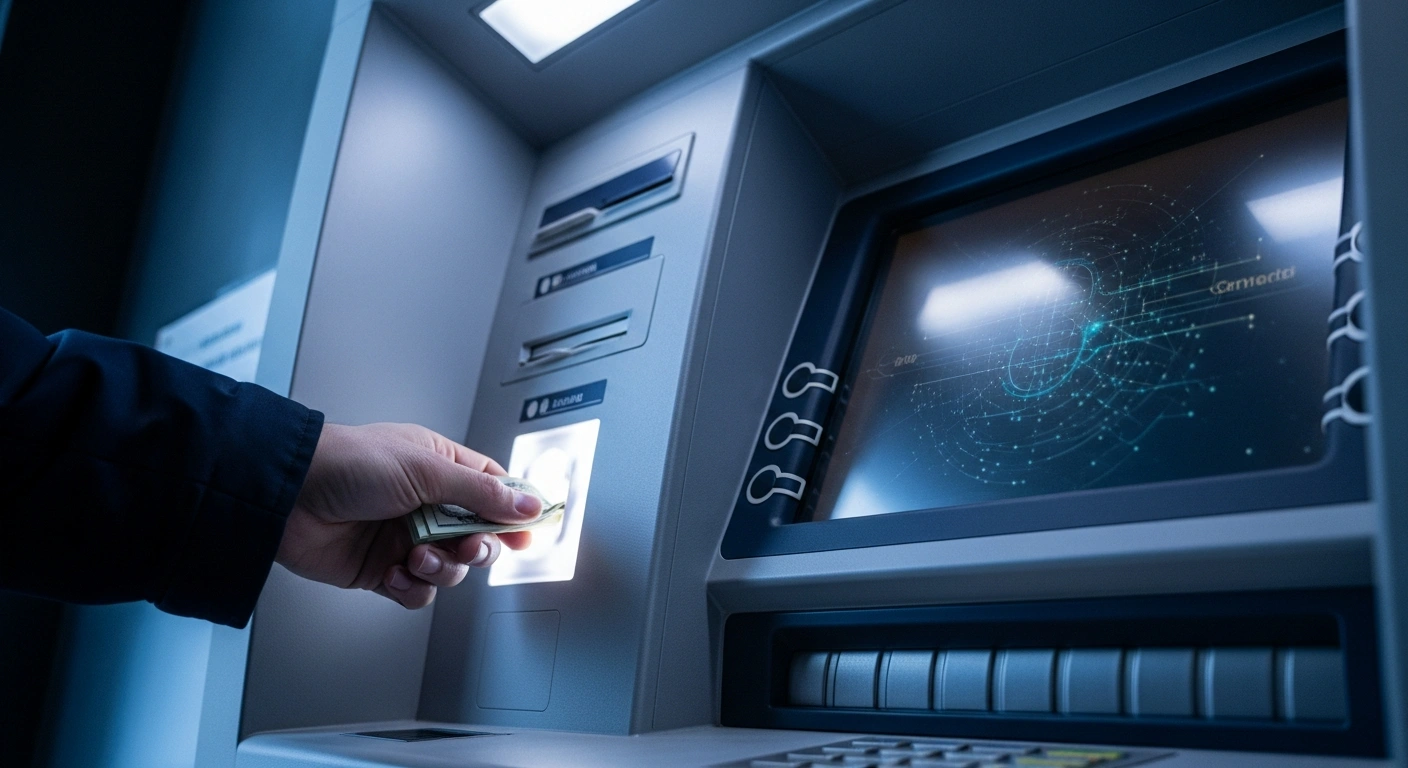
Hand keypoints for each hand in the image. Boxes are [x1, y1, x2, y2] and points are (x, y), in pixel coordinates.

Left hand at [277, 423, 539, 608]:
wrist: (287, 495)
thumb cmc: (348, 463)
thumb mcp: (425, 470)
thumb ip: (481, 493)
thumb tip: (528, 504)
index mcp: (441, 468)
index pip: (493, 491)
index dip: (513, 513)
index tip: (527, 532)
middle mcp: (426, 503)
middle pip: (478, 537)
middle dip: (477, 548)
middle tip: (467, 548)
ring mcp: (404, 538)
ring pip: (450, 569)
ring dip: (440, 569)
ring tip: (416, 557)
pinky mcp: (382, 570)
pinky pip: (417, 592)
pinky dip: (411, 588)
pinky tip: (394, 573)